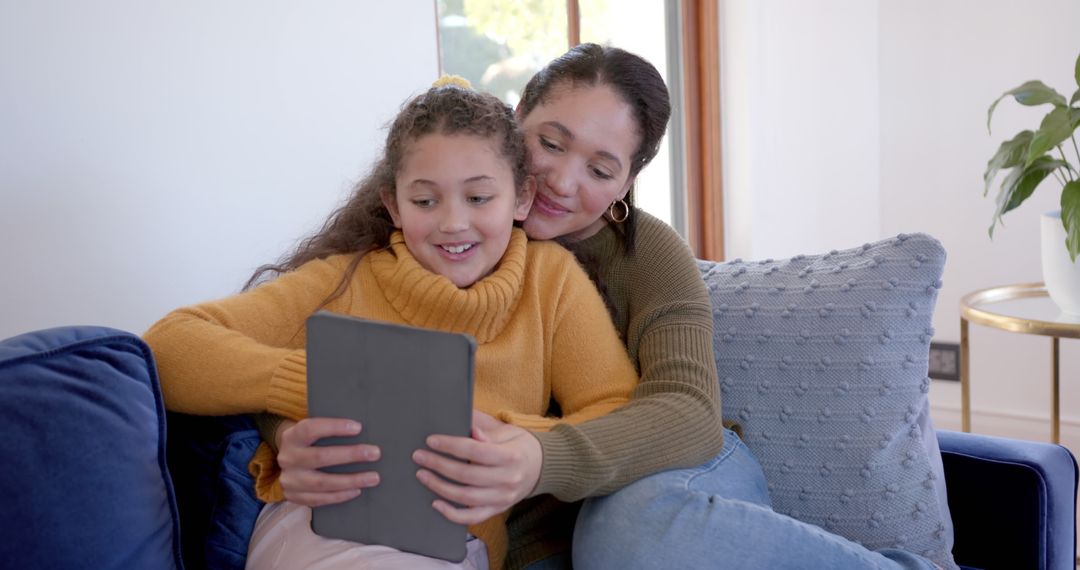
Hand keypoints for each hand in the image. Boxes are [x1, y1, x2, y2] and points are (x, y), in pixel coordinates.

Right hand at [276, 417, 380, 506]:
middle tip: (374, 453)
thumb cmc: (310, 443)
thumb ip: (330, 431)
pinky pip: (319, 499)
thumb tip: (361, 430)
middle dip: (350, 455)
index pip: (310, 429)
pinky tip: (357, 490)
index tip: (358, 428)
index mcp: (292, 437)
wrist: (289, 461)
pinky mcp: (293, 496)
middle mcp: (287, 458)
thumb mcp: (313, 432)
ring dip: (350, 480)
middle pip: (320, 457)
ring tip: (373, 477)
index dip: (334, 427)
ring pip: (322, 483)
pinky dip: (340, 495)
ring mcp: (289, 479)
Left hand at [412, 410, 542, 524]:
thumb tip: (469, 427)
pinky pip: (472, 517)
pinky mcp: (497, 510)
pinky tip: (436, 503)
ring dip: (440, 487)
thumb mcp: (508, 432)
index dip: (451, 446)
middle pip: (467, 475)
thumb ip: (487, 431)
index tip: (431, 440)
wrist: (540, 467)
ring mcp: (503, 498)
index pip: (475, 451)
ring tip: (423, 475)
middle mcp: (508, 479)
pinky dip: (452, 513)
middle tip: (419, 456)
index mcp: (511, 456)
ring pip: (466, 497)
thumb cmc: (518, 445)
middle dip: (439, 465)